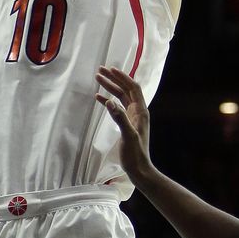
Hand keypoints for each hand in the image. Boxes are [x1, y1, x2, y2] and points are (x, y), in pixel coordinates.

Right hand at [94, 65, 151, 181]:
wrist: (139, 168)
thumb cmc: (135, 154)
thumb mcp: (128, 135)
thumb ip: (119, 118)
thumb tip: (110, 102)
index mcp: (141, 111)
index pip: (133, 88)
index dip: (122, 77)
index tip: (110, 69)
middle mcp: (138, 111)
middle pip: (126, 89)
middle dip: (114, 79)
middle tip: (100, 71)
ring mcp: (132, 117)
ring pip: (120, 97)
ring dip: (110, 87)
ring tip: (98, 79)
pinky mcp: (126, 123)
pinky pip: (116, 107)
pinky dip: (107, 100)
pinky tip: (98, 97)